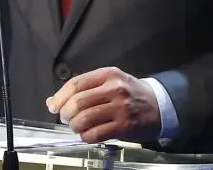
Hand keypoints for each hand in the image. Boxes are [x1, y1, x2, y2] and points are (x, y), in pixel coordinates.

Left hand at [46, 67, 160, 142]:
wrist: (159, 105)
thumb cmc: (130, 93)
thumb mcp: (110, 82)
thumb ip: (84, 88)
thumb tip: (54, 101)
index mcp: (108, 74)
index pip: (76, 84)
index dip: (60, 96)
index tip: (53, 105)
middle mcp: (114, 89)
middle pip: (79, 101)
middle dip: (66, 113)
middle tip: (65, 118)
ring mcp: (120, 108)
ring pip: (86, 118)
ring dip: (75, 125)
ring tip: (75, 127)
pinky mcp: (125, 126)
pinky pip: (97, 133)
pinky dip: (86, 136)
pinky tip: (86, 135)